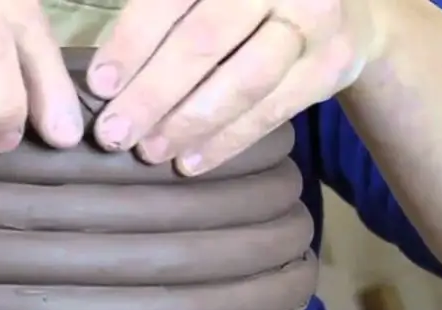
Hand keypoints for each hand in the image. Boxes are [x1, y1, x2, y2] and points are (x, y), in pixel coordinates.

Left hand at [86, 0, 383, 174]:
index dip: (133, 42)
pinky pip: (272, 110)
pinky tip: (188, 162)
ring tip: (148, 151)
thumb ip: (159, 12)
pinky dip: (226, 141)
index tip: (99, 86)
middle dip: (152, 93)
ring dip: (188, 123)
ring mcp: (312, 22)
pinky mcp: (330, 66)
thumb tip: (103, 76)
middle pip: (205, 41)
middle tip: (113, 134)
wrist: (342, 3)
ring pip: (243, 81)